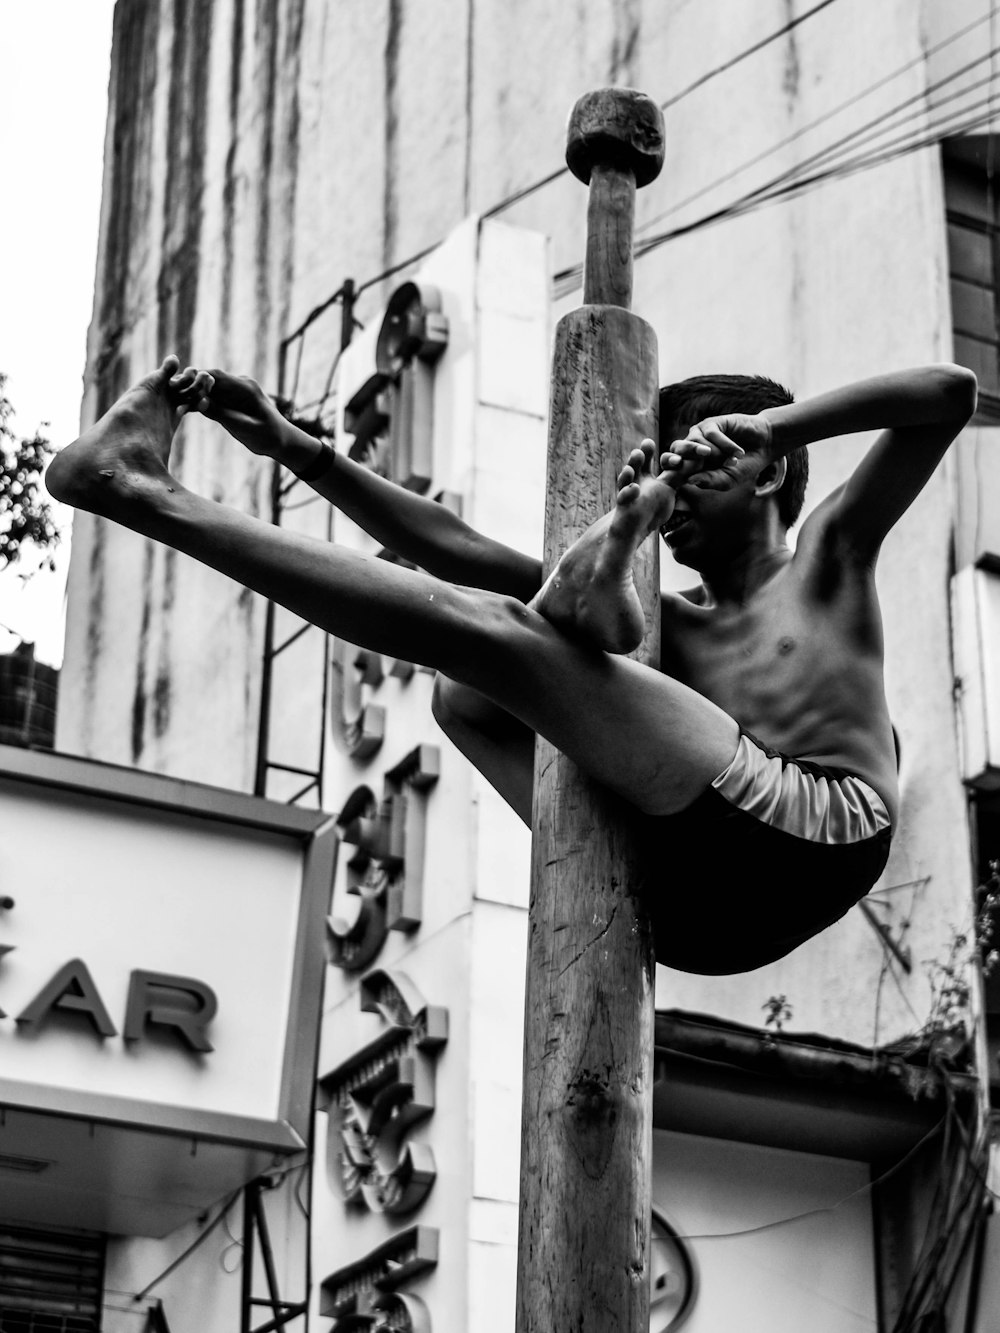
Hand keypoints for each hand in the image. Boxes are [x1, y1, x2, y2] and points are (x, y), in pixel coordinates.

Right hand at [169, 366, 285, 456]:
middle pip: (209, 379)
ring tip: (171, 396)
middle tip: (169, 388)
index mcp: (245, 388)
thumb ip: (222, 414)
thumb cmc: (267, 436)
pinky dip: (200, 401)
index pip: (215, 375)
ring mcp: (234, 393)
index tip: (178, 382)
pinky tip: (184, 407)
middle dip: (190, 383)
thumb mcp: (243, 427)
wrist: (281, 441)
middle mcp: (239, 386)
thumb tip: (199, 402)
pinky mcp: (230, 402)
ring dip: (192, 392)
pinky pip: (212, 398)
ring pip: (208, 388)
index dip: (195, 378)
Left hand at [660, 413, 771, 490]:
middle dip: (685, 459)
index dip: (671, 470)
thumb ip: (710, 481)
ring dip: (715, 455)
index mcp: (690, 465)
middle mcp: (691, 448)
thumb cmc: (743, 466)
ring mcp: (700, 434)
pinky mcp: (712, 422)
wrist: (763, 446)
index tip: (676, 477)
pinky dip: (726, 446)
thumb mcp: (728, 479)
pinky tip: (739, 453)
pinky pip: (711, 434)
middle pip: (675, 450)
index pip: (671, 467)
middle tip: (698, 464)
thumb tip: (690, 481)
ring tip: (732, 462)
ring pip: (694, 443)